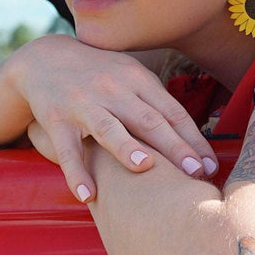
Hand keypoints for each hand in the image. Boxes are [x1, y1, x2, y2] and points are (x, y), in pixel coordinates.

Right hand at [8, 35, 218, 201]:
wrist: (44, 60)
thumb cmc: (99, 74)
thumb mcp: (129, 76)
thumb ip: (156, 102)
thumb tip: (195, 140)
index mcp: (137, 80)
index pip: (171, 112)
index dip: (193, 139)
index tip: (210, 166)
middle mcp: (113, 89)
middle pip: (148, 120)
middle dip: (174, 146)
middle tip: (195, 172)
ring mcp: (83, 104)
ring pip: (108, 127)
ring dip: (126, 146)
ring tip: (144, 166)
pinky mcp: (56, 119)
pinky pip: (67, 149)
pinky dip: (76, 172)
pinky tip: (88, 195)